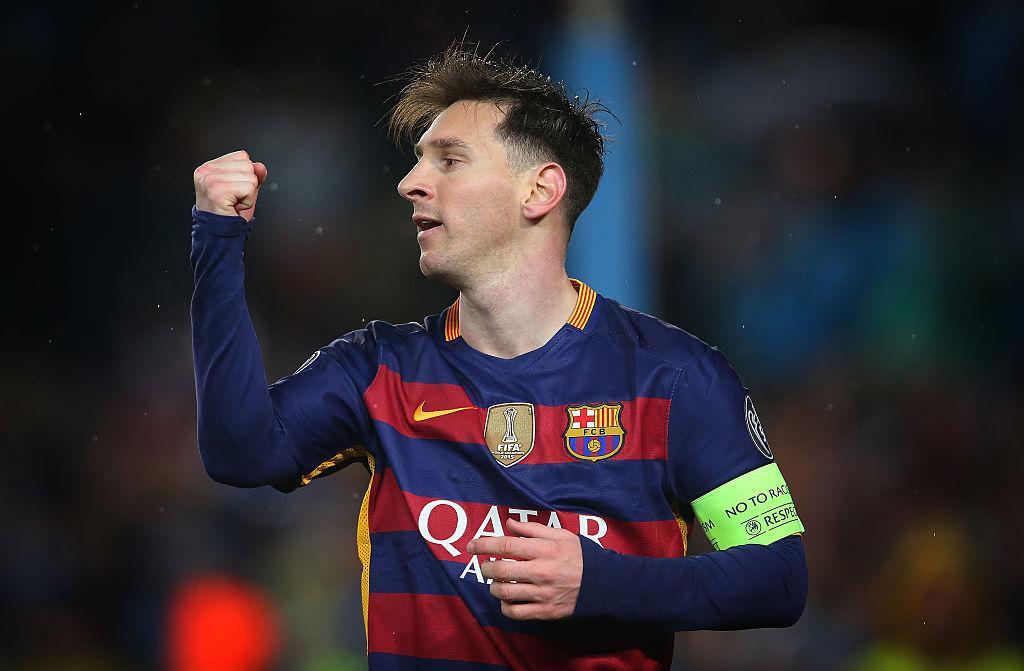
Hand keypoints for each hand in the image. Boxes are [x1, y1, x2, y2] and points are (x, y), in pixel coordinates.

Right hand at [193, 149, 267, 221]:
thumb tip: (260, 166)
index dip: (244, 176)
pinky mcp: (217, 191)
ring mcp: (209, 180)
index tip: (233, 191)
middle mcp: (205, 171)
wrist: (220, 235)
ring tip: (234, 204)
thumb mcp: (244, 190)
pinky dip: (248, 201)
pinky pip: (250, 188)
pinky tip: (235, 208)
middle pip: (247, 164)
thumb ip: (253, 175)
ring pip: (251, 177)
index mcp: (208, 168)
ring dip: (249, 195)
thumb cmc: (229, 214)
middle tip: (234, 199)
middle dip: (248, 185)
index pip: (242, 156)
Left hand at [466, 519, 582, 620]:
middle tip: (485, 566)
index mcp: (545, 550)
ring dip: (494, 586)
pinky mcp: (545, 612)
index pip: (507, 546)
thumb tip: (509, 524)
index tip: (472, 545)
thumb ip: (532, 530)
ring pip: (505, 592)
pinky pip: (515, 612)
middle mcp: (542, 571)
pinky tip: (507, 599)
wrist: (603, 584)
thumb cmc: (580, 556)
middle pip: (501, 570)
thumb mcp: (561, 535)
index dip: (485, 544)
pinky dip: (505, 606)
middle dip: (486, 567)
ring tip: (496, 582)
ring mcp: (542, 593)